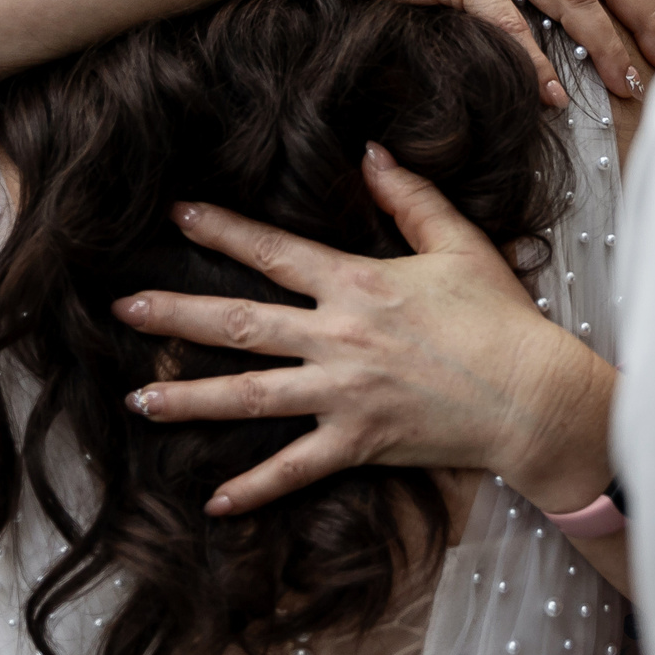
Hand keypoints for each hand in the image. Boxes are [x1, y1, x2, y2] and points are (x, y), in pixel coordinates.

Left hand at [114, 143, 615, 515]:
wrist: (532, 395)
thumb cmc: (501, 318)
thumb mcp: (460, 244)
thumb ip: (411, 197)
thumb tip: (371, 153)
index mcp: (359, 283)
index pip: (275, 251)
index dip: (223, 229)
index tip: (177, 213)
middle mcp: (339, 337)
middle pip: (240, 322)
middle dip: (176, 313)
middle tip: (122, 307)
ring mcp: (343, 393)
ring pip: (249, 396)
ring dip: (188, 399)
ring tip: (137, 401)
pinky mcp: (358, 442)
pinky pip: (295, 468)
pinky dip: (254, 488)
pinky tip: (213, 501)